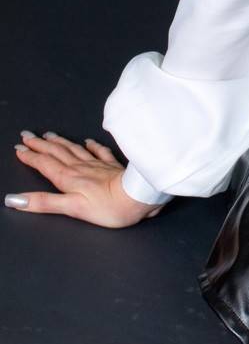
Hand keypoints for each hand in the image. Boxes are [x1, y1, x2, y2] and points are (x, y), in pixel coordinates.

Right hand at [6, 131, 165, 227]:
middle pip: (57, 153)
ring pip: (74, 150)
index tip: (19, 148)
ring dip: (60, 142)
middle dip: (40, 145)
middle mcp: (81, 168)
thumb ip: (44, 202)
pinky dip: (92, 145)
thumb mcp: (71, 208)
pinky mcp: (113, 166)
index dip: (31, 157)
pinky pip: (100, 151)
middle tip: (27, 136)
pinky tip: (88, 141)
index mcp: (69, 178)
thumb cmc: (108, 206)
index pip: (45, 164)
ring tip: (49, 135)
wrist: (139, 196)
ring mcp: (98, 165)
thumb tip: (15, 199)